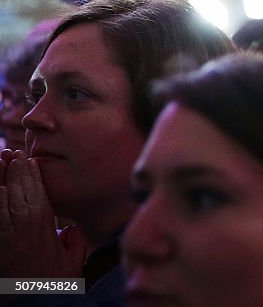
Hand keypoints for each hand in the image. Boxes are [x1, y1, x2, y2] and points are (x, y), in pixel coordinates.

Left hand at [0, 151, 86, 277]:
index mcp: (43, 224)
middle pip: (15, 190)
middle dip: (12, 170)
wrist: (36, 300)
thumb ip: (74, 239)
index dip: (29, 172)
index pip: (35, 190)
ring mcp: (5, 233)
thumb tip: (70, 229)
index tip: (26, 158)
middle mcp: (22, 225)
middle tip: (11, 153)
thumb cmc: (56, 281)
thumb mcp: (73, 257)